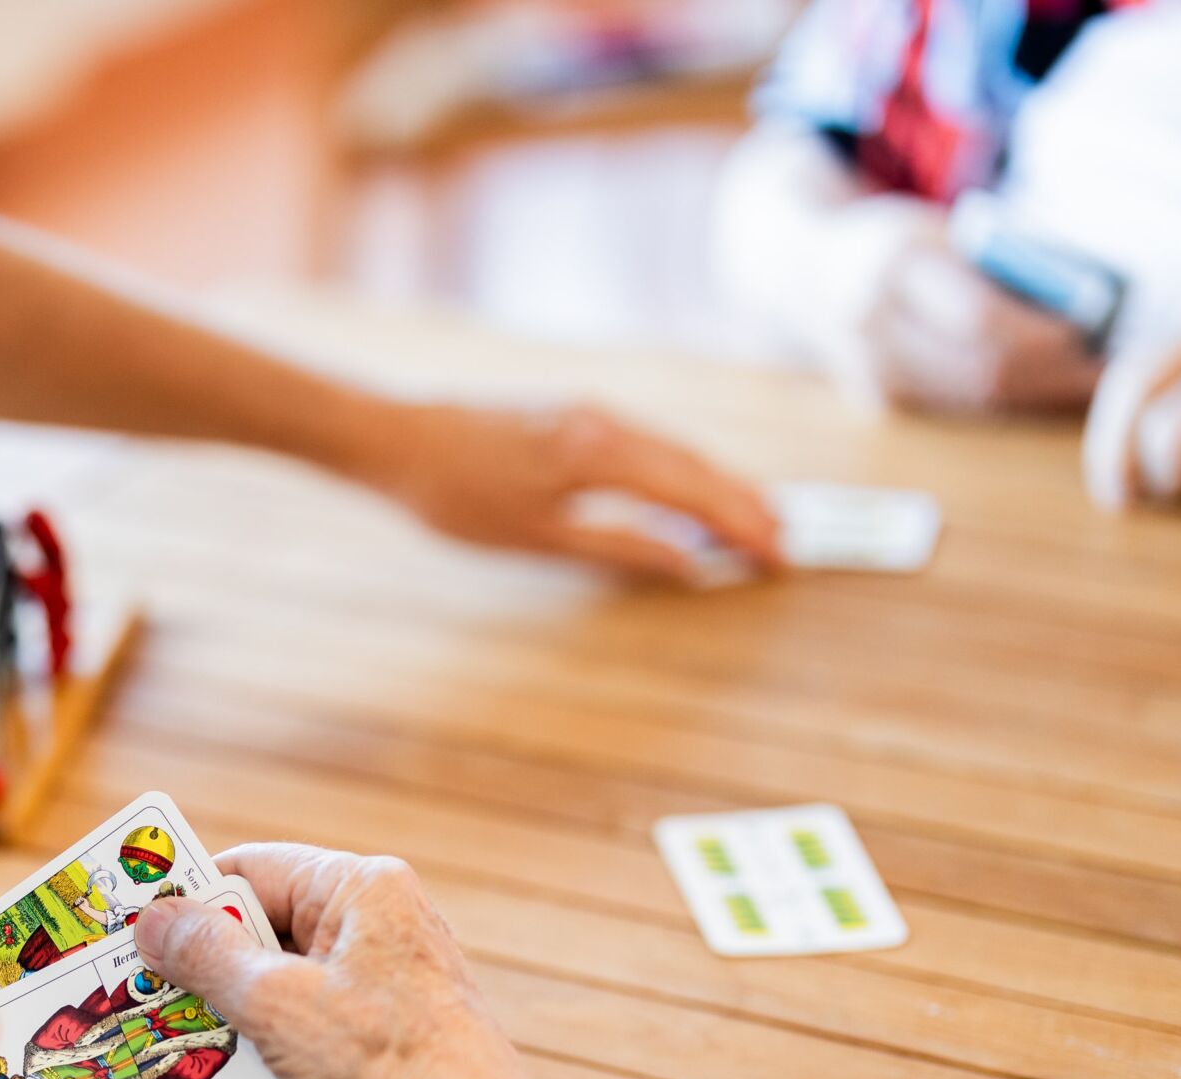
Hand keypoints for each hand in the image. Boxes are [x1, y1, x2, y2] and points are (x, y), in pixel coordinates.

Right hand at [132, 844, 543, 1078]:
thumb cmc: (381, 1053)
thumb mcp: (273, 999)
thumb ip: (206, 957)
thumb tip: (153, 922)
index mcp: (360, 889)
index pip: (255, 871)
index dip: (192, 902)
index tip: (138, 932)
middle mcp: (379, 930)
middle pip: (266, 941)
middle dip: (208, 986)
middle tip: (148, 1006)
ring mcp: (386, 992)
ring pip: (285, 1005)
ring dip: (234, 1044)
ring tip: (183, 1073)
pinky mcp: (389, 1050)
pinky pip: (314, 1053)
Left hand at [350, 397, 781, 585]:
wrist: (396, 436)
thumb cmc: (456, 495)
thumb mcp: (538, 539)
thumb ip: (620, 548)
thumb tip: (688, 563)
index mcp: (602, 453)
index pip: (695, 493)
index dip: (741, 528)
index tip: (778, 558)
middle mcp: (608, 422)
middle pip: (696, 466)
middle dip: (744, 506)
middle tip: (784, 544)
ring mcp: (591, 412)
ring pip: (675, 451)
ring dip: (716, 488)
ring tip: (752, 522)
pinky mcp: (573, 414)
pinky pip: (647, 444)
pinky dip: (680, 472)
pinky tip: (687, 496)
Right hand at [818, 200, 1100, 415]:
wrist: (812, 269)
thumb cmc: (900, 239)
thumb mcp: (944, 227)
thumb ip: (1002, 260)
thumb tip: (1086, 303)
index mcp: (892, 263)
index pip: (980, 317)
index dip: (1043, 333)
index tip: (1095, 331)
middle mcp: (872, 325)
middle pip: (981, 370)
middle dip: (1053, 374)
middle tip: (1108, 368)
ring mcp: (870, 372)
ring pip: (975, 399)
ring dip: (1038, 393)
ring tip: (1087, 378)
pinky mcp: (878, 401)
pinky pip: (959, 406)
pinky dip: (1008, 398)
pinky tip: (1043, 386)